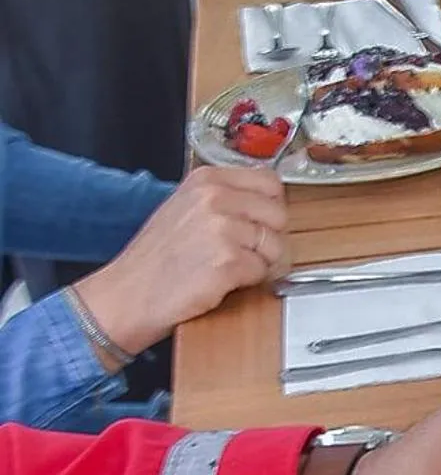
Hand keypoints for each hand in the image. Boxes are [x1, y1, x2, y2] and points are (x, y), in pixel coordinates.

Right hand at [74, 167, 290, 355]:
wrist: (129, 294)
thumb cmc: (156, 258)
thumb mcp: (186, 208)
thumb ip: (225, 198)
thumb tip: (267, 201)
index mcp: (206, 180)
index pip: (269, 182)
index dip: (270, 207)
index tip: (260, 221)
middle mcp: (214, 198)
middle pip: (278, 214)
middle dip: (269, 238)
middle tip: (243, 251)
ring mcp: (221, 228)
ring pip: (276, 245)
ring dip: (260, 262)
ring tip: (227, 266)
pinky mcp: (228, 261)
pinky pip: (263, 271)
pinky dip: (248, 281)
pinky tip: (221, 280)